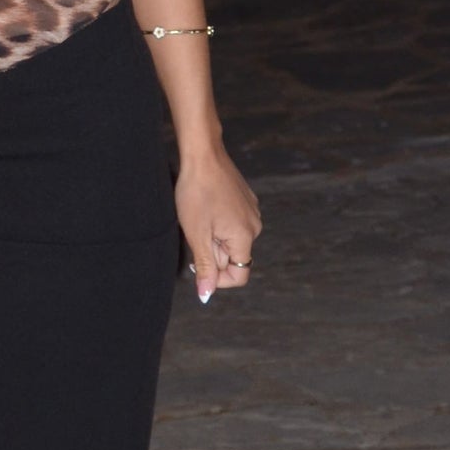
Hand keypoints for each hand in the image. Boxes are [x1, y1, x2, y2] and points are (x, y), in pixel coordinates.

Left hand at [176, 149, 260, 303]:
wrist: (202, 154)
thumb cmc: (197, 192)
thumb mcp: (196, 234)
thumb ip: (205, 267)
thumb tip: (206, 295)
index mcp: (245, 237)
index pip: (239, 275)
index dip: (217, 278)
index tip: (197, 263)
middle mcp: (254, 226)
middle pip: (234, 256)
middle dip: (213, 252)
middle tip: (194, 233)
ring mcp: (251, 211)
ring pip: (232, 239)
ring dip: (214, 237)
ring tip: (199, 218)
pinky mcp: (245, 200)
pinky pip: (232, 223)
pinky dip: (217, 223)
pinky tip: (205, 207)